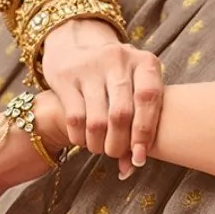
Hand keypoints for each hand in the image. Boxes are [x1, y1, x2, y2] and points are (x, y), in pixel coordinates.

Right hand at [41, 18, 162, 177]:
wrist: (77, 46)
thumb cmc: (117, 79)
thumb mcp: (134, 89)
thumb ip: (138, 124)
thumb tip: (131, 167)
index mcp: (144, 62)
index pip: (148, 98)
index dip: (144, 132)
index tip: (139, 157)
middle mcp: (118, 59)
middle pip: (121, 114)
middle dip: (119, 144)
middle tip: (115, 153)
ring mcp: (90, 65)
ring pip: (97, 120)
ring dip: (98, 144)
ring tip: (100, 148)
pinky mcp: (65, 76)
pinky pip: (75, 118)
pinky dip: (80, 137)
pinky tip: (84, 140)